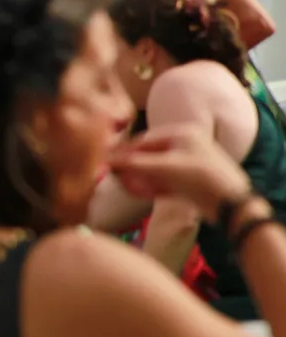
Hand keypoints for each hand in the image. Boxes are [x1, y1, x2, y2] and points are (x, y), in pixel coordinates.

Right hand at [108, 125, 251, 217]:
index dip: (124, 151)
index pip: (144, 139)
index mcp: (183, 133)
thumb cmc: (201, 177)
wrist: (231, 204)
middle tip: (116, 177)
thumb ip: (135, 164)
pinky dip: (152, 187)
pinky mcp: (188, 180)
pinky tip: (142, 193)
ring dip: (141, 179)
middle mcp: (184, 145)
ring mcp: (186, 163)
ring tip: (130, 188)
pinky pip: (163, 180)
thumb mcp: (165, 168)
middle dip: (133, 168)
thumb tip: (106, 160)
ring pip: (154, 169)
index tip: (106, 161)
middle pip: (148, 155)